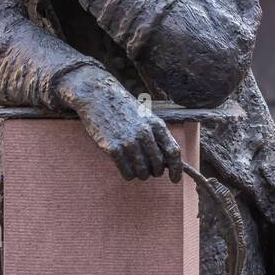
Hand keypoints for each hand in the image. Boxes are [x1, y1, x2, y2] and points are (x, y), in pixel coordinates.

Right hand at [55, 68, 182, 182]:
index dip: (177, 169)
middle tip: (150, 171)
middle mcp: (144, 134)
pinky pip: (127, 172)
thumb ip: (156, 135)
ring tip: (138, 170)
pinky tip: (126, 170)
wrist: (97, 94)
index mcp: (156, 124)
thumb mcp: (145, 116)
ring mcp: (128, 141)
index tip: (175, 179)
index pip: (173, 152)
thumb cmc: (122, 106)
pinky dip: (128, 174)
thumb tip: (167, 160)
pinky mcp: (113, 148)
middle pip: (158, 165)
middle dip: (156, 172)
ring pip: (143, 172)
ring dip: (142, 175)